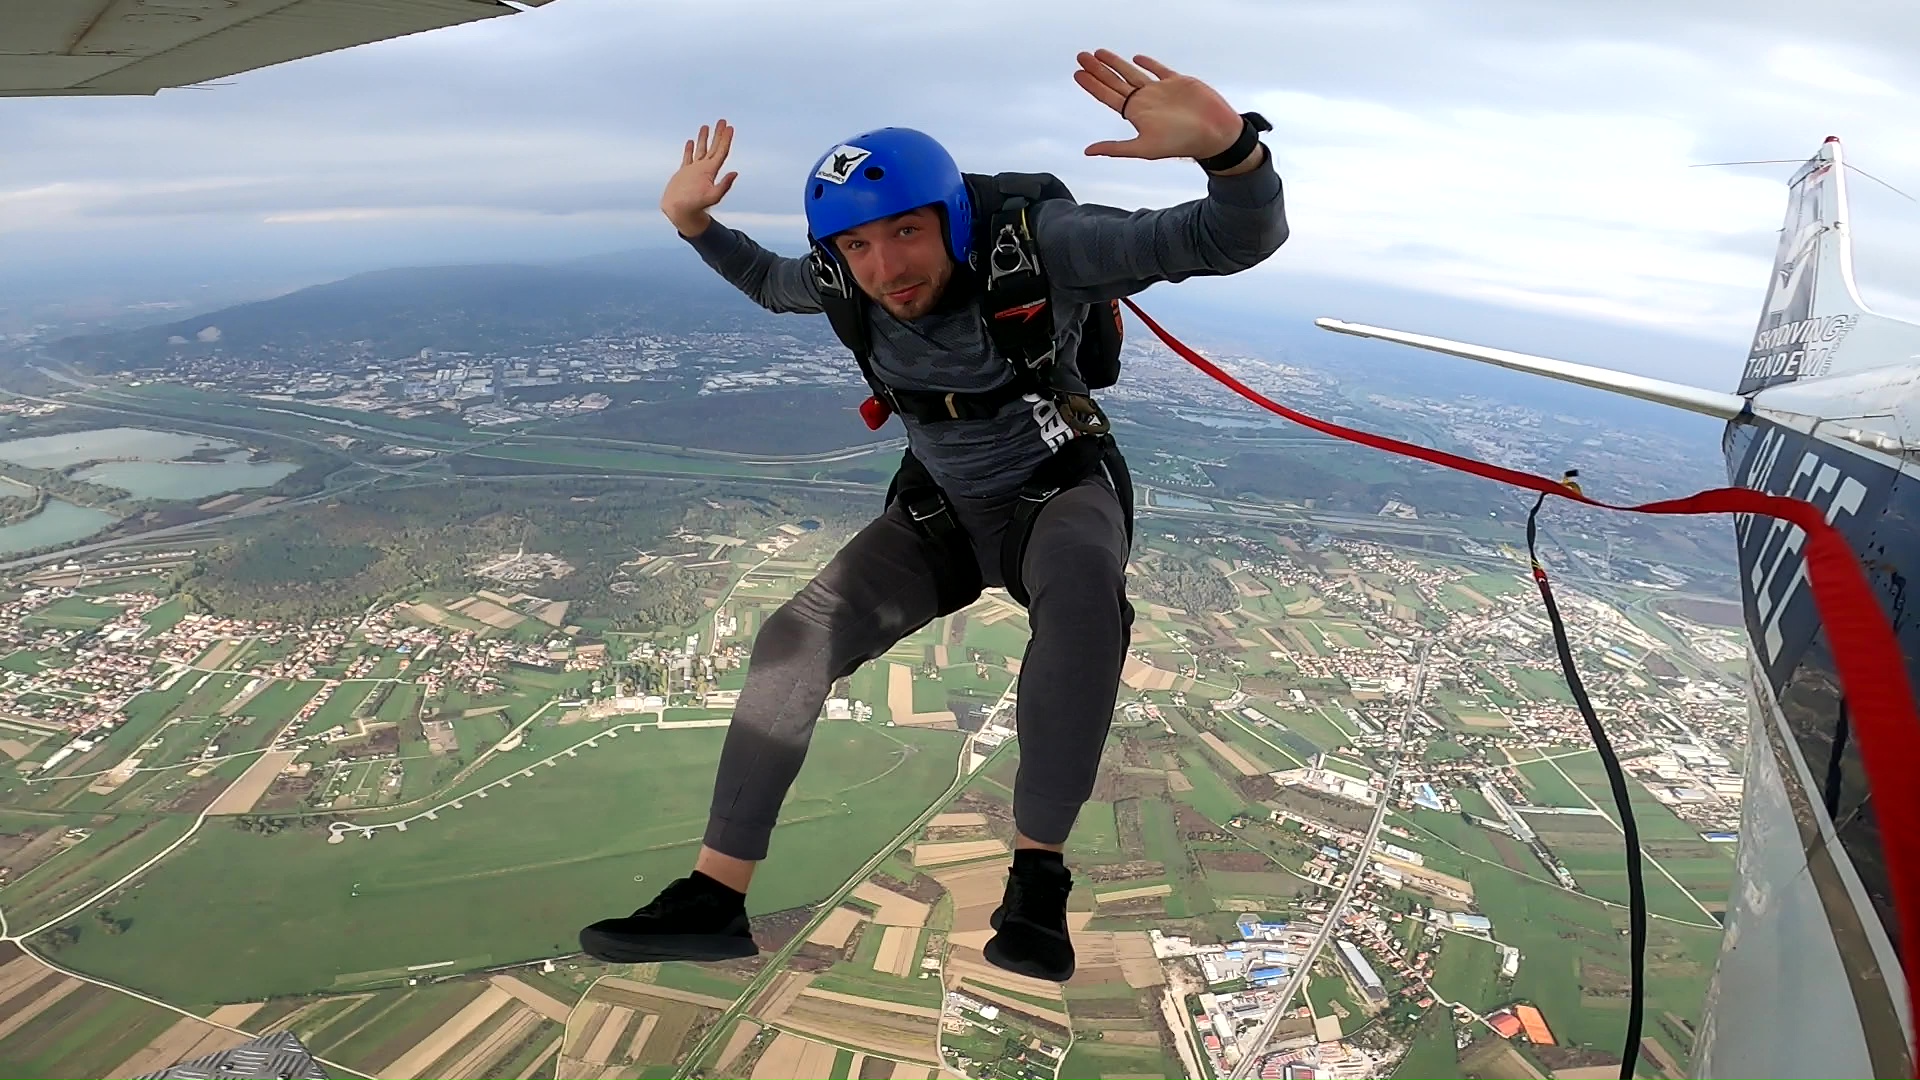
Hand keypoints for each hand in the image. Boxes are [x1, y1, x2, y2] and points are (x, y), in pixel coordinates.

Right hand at [661, 119, 738, 236]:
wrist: (681, 213)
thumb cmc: (696, 207)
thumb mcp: (712, 197)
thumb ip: (724, 185)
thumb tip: (735, 173)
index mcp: (711, 171)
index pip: (721, 151)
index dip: (726, 139)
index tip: (730, 127)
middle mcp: (704, 169)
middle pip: (713, 148)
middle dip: (718, 134)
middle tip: (723, 121)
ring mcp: (694, 170)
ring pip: (700, 150)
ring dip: (704, 138)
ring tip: (706, 126)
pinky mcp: (684, 173)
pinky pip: (687, 158)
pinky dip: (689, 149)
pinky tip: (690, 141)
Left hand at [1074, 50, 1246, 161]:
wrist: (1214, 132)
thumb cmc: (1180, 143)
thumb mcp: (1143, 148)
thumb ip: (1116, 148)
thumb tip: (1087, 152)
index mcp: (1136, 115)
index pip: (1108, 96)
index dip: (1092, 85)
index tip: (1077, 73)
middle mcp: (1145, 102)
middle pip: (1115, 82)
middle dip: (1097, 69)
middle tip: (1081, 56)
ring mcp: (1160, 91)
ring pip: (1132, 73)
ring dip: (1115, 63)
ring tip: (1099, 53)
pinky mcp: (1177, 82)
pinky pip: (1159, 70)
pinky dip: (1147, 63)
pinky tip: (1136, 57)